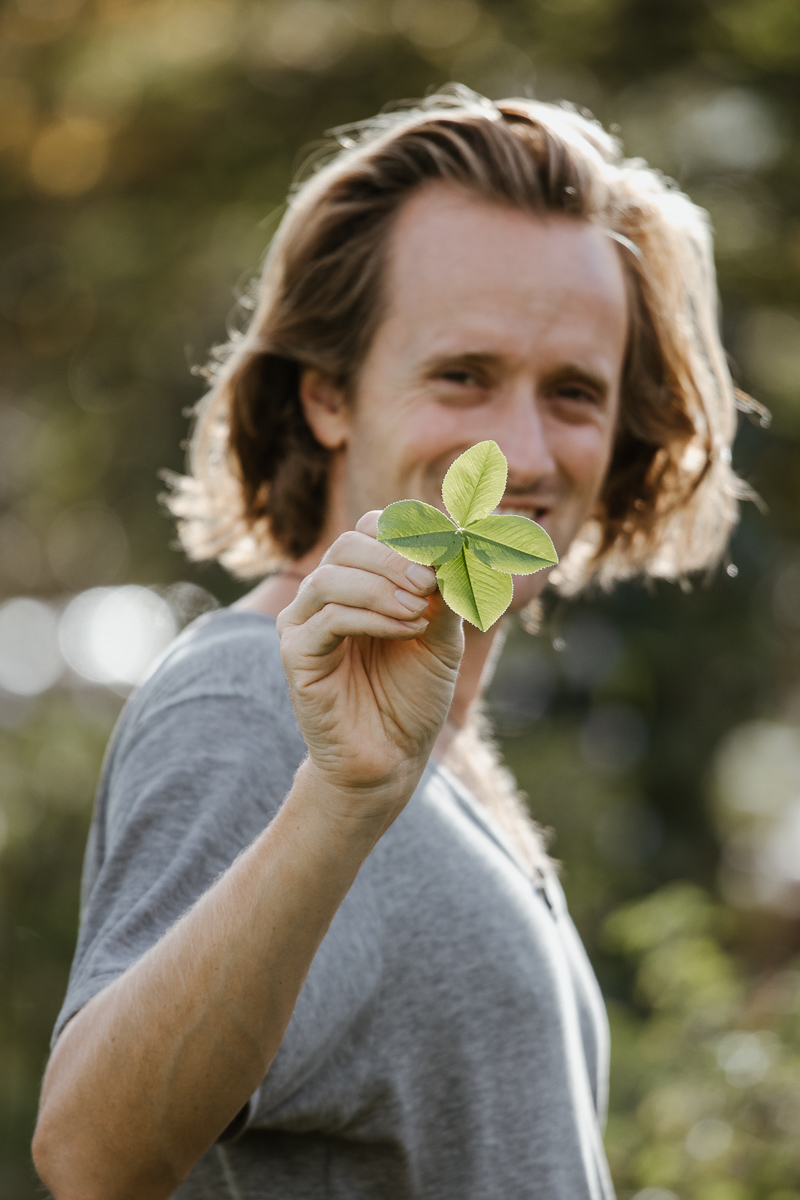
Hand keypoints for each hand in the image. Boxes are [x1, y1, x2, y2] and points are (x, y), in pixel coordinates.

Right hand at [277, 512, 462, 819]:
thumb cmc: (413, 695)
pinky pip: (328, 618)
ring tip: (419, 613)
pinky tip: (406, 630)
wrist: (391, 759)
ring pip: (331, 577)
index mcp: (358, 581)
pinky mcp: (295, 655)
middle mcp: (325, 595)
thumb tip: (455, 544)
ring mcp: (303, 623)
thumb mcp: (441, 636)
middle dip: (395, 557)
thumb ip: (445, 592)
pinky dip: (373, 617)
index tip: (447, 552)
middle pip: (348, 545)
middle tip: (431, 582)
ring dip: (384, 587)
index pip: (371, 529)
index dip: (409, 533)